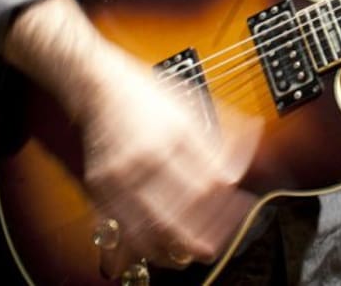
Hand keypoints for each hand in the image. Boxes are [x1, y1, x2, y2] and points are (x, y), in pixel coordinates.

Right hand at [79, 51, 261, 276]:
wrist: (99, 87)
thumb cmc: (147, 95)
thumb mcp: (191, 106)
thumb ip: (217, 139)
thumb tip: (240, 169)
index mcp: (176, 134)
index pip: (210, 181)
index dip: (228, 203)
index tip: (242, 209)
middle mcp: (148, 156)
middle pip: (183, 209)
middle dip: (205, 233)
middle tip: (217, 245)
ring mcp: (122, 174)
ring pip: (153, 225)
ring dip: (177, 245)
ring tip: (193, 253)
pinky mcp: (100, 187)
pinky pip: (123, 226)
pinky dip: (145, 244)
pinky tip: (161, 248)